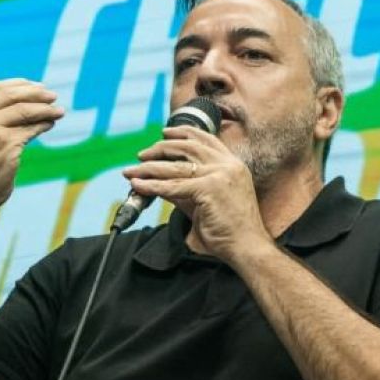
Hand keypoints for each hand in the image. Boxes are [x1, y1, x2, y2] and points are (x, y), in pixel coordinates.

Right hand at [0, 78, 63, 213]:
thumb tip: (26, 97)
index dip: (19, 84)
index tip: (37, 86)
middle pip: (12, 95)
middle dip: (36, 93)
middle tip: (53, 95)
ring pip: (25, 110)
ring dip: (46, 109)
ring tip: (59, 111)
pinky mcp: (5, 143)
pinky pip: (31, 129)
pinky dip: (44, 124)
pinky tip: (50, 124)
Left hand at [122, 126, 270, 262]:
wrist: (247, 246)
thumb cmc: (230, 229)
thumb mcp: (206, 200)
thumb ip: (185, 187)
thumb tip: (160, 181)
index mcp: (233, 164)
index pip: (206, 139)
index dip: (183, 133)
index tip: (164, 133)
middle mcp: (227, 165)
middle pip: (188, 146)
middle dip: (160, 148)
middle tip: (142, 154)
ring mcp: (219, 175)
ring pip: (176, 166)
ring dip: (149, 167)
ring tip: (132, 170)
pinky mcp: (209, 188)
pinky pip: (173, 186)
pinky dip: (152, 186)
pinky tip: (138, 186)